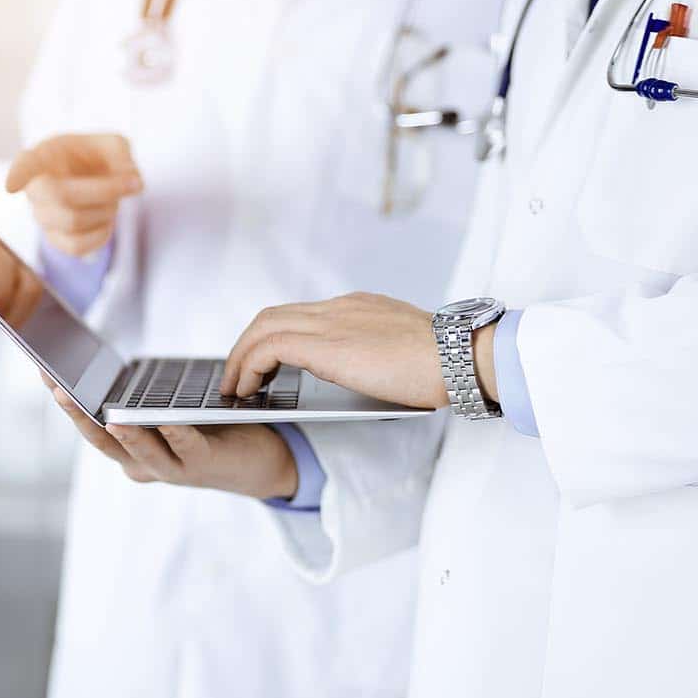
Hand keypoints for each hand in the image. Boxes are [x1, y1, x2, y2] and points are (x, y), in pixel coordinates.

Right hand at [5, 133, 141, 256]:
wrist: (92, 179)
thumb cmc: (94, 157)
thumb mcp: (112, 143)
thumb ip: (121, 153)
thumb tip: (131, 178)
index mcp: (43, 157)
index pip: (24, 165)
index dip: (17, 175)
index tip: (11, 186)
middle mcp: (35, 188)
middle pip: (60, 195)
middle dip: (104, 190)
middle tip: (130, 183)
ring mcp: (42, 217)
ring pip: (72, 222)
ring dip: (106, 211)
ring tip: (113, 201)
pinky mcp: (55, 240)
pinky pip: (77, 247)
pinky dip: (102, 234)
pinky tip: (105, 219)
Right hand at [44, 373, 298, 499]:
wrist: (258, 459)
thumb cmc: (207, 425)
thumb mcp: (166, 407)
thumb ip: (141, 395)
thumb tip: (113, 365)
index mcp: (129, 448)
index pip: (89, 423)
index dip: (67, 400)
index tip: (45, 371)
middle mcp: (143, 464)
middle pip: (103, 441)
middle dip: (79, 415)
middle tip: (58, 389)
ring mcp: (172, 469)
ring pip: (139, 452)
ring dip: (124, 433)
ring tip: (107, 414)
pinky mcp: (203, 465)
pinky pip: (186, 448)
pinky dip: (175, 434)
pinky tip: (166, 418)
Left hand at [221, 292, 498, 409]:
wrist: (462, 357)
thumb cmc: (445, 364)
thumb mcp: (402, 351)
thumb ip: (376, 353)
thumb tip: (362, 371)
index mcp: (358, 307)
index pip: (302, 314)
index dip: (274, 338)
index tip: (265, 364)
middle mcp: (340, 307)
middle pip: (273, 316)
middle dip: (247, 347)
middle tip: (238, 378)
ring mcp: (332, 321)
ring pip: (263, 327)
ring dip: (241, 358)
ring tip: (235, 388)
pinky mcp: (326, 344)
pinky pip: (269, 347)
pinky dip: (249, 366)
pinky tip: (248, 390)